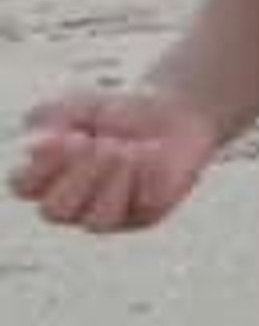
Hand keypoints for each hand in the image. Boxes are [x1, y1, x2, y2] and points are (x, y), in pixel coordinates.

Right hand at [13, 89, 220, 232]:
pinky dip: (148, 175)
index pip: (23, 185)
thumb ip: (50, 118)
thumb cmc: (114, 110)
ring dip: (113, 181)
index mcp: (43, 175)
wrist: (168, 110)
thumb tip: (37, 146)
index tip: (72, 135)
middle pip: (55, 211)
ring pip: (97, 221)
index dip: (43, 165)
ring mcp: (106, 213)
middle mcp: (70, 202)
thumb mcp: (77, 104)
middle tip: (103, 143)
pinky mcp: (144, 215)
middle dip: (80, 176)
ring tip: (128, 149)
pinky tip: (153, 151)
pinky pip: (142, 208)